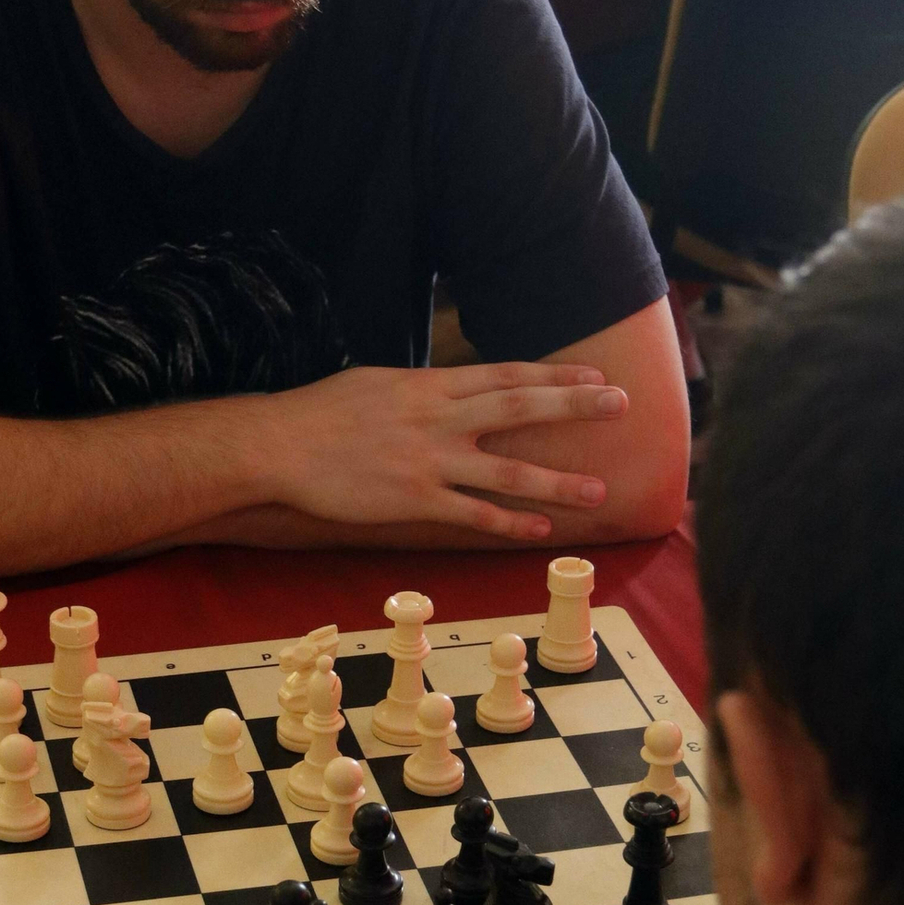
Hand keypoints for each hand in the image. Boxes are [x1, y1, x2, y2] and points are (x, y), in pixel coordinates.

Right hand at [267, 362, 627, 539]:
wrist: (281, 444)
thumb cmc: (324, 412)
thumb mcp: (380, 382)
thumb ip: (424, 388)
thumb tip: (451, 387)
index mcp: (432, 386)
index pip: (506, 375)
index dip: (554, 375)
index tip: (594, 376)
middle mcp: (440, 418)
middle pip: (520, 408)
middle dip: (575, 407)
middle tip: (621, 405)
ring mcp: (430, 461)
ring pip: (507, 470)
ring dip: (557, 481)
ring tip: (599, 491)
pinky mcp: (415, 500)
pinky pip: (473, 513)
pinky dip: (509, 522)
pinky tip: (541, 529)